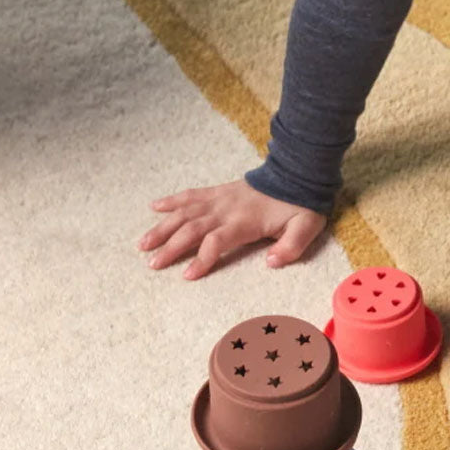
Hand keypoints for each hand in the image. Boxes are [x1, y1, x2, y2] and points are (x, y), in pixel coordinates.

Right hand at [138, 178, 325, 278]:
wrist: (296, 174)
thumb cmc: (300, 205)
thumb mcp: (306, 227)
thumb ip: (291, 247)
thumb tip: (271, 263)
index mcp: (244, 221)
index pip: (216, 241)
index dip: (201, 258)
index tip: (187, 275)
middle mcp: (226, 209)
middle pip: (192, 228)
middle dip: (171, 247)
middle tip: (153, 264)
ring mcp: (219, 199)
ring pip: (184, 213)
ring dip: (163, 227)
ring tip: (143, 244)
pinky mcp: (217, 191)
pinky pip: (190, 195)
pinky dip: (171, 201)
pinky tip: (153, 207)